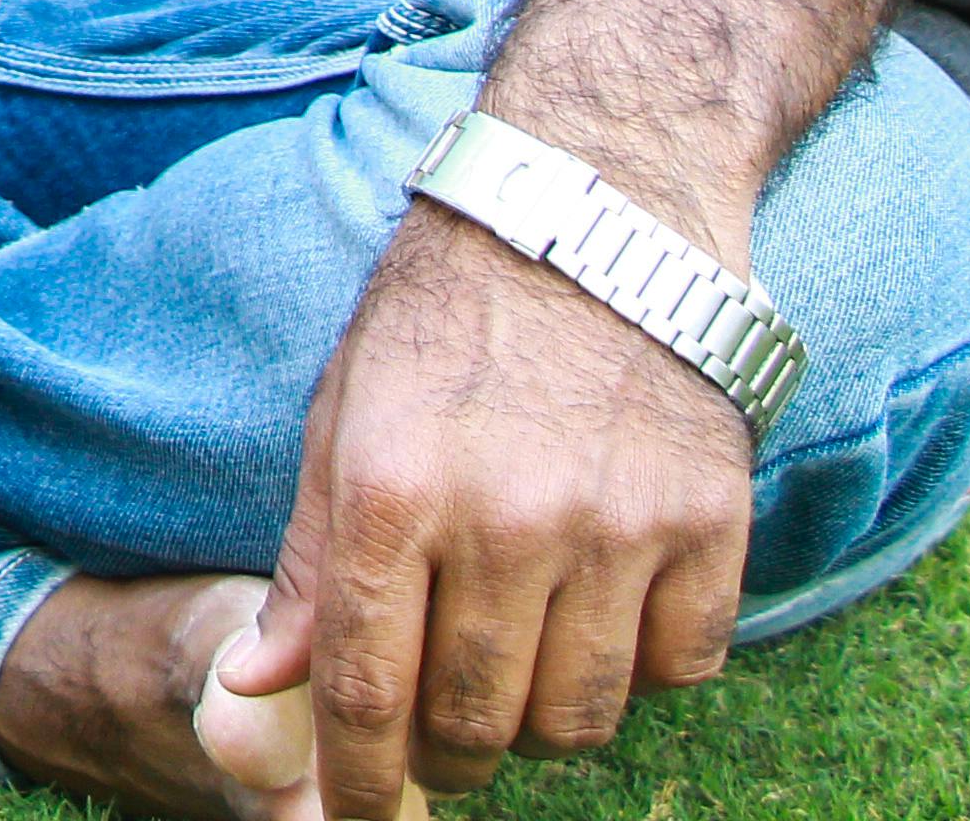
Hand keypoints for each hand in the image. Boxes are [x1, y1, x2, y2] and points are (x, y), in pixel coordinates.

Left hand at [225, 199, 755, 805]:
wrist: (594, 209)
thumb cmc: (445, 316)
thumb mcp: (344, 417)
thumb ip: (310, 562)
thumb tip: (258, 689)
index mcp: (392, 491)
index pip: (367, 694)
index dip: (358, 778)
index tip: (355, 812)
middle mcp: (505, 520)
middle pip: (476, 723)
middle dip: (448, 760)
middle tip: (442, 743)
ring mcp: (618, 526)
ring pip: (581, 718)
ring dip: (541, 726)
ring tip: (518, 681)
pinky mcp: (711, 522)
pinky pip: (683, 669)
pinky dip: (644, 672)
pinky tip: (609, 621)